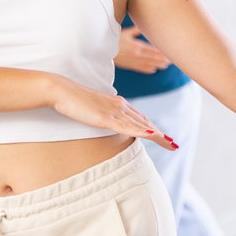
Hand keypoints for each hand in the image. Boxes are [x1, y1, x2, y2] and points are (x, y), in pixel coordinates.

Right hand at [50, 76, 177, 150]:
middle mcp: (121, 106)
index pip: (142, 119)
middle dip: (161, 135)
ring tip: (170, 143)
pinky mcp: (104, 117)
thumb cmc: (75, 99)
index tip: (165, 138)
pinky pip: (125, 126)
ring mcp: (113, 111)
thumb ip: (107, 115)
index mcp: (120, 104)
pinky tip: (151, 135)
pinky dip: (139, 131)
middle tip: (174, 145)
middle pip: (145, 123)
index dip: (155, 129)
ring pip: (140, 125)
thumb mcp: (96, 109)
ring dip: (157, 135)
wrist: (61, 90)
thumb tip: (113, 123)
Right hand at [115, 26, 171, 73]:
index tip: (168, 53)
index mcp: (136, 45)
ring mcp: (132, 61)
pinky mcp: (127, 65)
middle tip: (170, 61)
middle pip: (152, 57)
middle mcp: (136, 54)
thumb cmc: (112, 39)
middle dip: (161, 59)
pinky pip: (139, 68)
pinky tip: (153, 70)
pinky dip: (146, 70)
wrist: (100, 48)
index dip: (160, 52)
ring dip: (157, 65)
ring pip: (147, 63)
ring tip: (165, 66)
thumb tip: (143, 26)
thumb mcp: (125, 33)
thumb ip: (135, 31)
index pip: (152, 49)